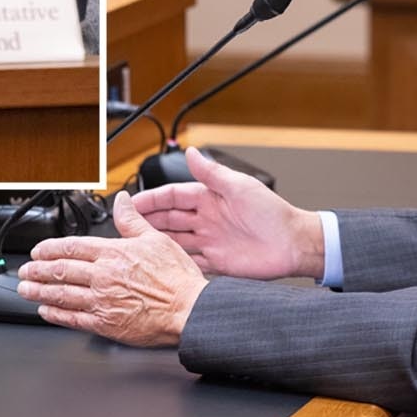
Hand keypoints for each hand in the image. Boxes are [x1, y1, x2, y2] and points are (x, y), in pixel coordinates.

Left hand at [17, 191, 207, 347]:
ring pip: (62, 294)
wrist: (188, 309)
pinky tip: (46, 311)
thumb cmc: (177, 278)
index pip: (73, 247)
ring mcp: (102, 300)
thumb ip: (132, 220)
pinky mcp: (105, 323)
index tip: (39, 250)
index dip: (51, 249)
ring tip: (26, 289)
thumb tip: (122, 200)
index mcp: (114, 253)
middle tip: (25, 270)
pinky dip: (56, 314)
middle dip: (38, 270)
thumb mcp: (156, 238)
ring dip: (40, 291)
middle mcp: (103, 275)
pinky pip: (73, 318)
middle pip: (61, 270)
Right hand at [131, 147, 325, 280]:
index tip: (131, 202)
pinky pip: (190, 262)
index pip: (173, 196)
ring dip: (156, 241)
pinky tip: (160, 264)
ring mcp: (210, 240)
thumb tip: (190, 152)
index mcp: (211, 198)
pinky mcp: (217, 262)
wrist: (293, 245)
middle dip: (147, 219)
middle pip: (169, 218)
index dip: (151, 199)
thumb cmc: (273, 213)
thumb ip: (212, 172)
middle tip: (123, 224)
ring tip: (134, 244)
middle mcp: (207, 219)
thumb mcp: (241, 187)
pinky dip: (175, 262)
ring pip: (175, 240)